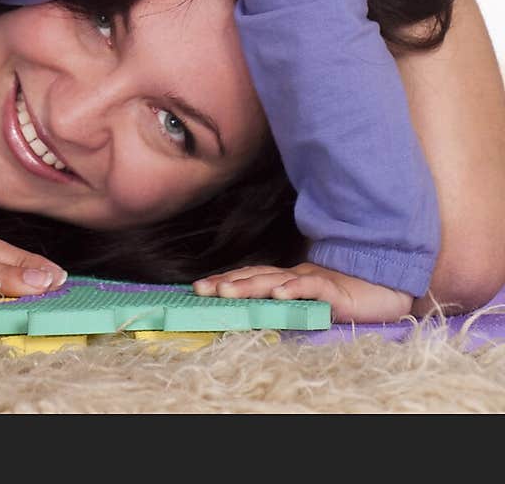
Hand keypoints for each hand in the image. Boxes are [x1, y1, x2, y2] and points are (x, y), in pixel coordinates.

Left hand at [192, 262, 412, 323]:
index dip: (227, 280)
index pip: (253, 277)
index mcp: (291, 280)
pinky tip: (278, 293)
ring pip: (277, 280)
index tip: (200, 287)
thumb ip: (292, 303)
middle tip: (201, 289)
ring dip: (250, 285)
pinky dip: (294, 289)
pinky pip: (312, 288)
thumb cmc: (351, 295)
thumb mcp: (314, 302)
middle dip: (228, 283)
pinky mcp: (336, 291)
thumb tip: (263, 311)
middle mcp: (298, 278)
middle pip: (257, 277)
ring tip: (226, 292)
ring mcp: (315, 282)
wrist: (389, 285)